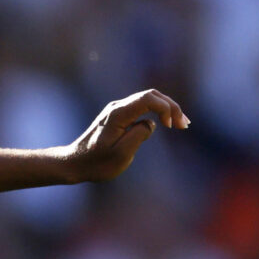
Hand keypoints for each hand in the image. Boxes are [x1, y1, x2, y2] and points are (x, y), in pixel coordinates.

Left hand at [60, 89, 189, 183]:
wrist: (74, 164)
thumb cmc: (96, 163)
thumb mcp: (120, 154)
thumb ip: (139, 135)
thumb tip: (151, 123)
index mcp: (118, 114)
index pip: (149, 98)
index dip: (166, 108)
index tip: (170, 127)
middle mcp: (117, 107)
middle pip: (152, 95)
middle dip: (171, 107)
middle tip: (184, 125)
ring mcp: (117, 110)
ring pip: (149, 99)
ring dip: (167, 109)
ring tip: (181, 124)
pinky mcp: (118, 116)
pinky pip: (143, 107)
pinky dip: (158, 112)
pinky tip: (167, 123)